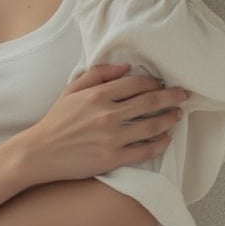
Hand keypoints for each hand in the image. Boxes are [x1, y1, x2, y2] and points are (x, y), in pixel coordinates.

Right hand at [19, 63, 188, 186]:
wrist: (40, 153)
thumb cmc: (56, 120)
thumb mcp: (71, 90)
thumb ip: (98, 74)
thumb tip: (126, 66)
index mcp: (97, 95)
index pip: (136, 84)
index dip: (154, 82)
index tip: (162, 83)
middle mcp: (107, 115)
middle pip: (150, 103)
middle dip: (171, 97)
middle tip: (184, 95)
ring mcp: (111, 138)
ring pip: (151, 127)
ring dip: (169, 119)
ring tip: (177, 115)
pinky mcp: (112, 159)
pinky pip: (144, 151)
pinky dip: (159, 144)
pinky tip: (166, 138)